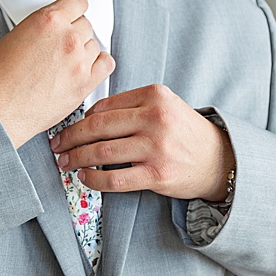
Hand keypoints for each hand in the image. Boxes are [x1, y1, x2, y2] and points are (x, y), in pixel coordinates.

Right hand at [0, 0, 114, 148]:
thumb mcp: (16, 35)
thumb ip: (44, 26)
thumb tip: (59, 25)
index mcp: (49, 20)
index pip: (78, 1)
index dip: (73, 9)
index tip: (72, 15)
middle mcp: (68, 38)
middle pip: (86, 25)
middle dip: (73, 33)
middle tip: (58, 46)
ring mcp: (79, 61)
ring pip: (94, 44)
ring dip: (83, 51)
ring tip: (63, 63)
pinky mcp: (85, 82)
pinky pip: (106, 64)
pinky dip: (97, 65)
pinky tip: (83, 69)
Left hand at [49, 84, 234, 200]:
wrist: (218, 159)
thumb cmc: (186, 133)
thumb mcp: (166, 106)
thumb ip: (133, 106)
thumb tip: (89, 118)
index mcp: (155, 96)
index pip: (105, 105)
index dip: (80, 118)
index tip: (68, 127)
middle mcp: (156, 118)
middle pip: (98, 127)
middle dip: (70, 137)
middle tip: (57, 145)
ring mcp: (157, 147)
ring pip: (101, 151)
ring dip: (76, 158)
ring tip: (65, 163)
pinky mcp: (157, 174)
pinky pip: (114, 178)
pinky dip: (93, 179)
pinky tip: (85, 178)